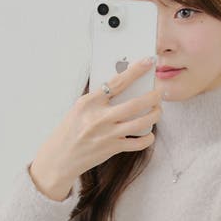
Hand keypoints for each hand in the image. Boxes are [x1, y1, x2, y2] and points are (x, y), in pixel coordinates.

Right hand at [31, 57, 164, 192]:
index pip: (117, 82)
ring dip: (155, 115)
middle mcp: (99, 117)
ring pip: (141, 122)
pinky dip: (148, 138)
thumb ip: (99, 99)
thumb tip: (124, 87)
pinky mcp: (113, 148)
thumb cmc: (70, 131)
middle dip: (153, 96)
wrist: (60, 157)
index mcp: (89, 102)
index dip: (135, 70)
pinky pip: (138, 142)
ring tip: (158, 110)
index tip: (147, 62)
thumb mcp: (79, 109)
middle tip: (161, 92)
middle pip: (135, 104)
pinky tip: (149, 134)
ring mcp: (107, 134)